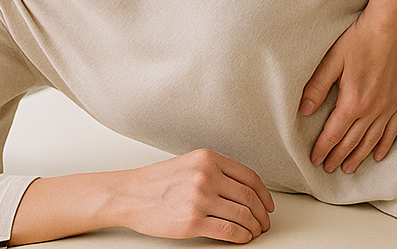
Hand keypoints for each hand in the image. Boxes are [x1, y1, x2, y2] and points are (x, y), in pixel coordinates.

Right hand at [118, 148, 273, 242]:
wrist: (129, 195)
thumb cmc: (156, 181)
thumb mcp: (189, 164)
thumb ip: (215, 171)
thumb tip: (242, 188)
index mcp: (209, 159)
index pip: (249, 176)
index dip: (264, 194)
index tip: (268, 205)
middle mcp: (207, 176)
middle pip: (249, 197)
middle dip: (262, 213)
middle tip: (264, 222)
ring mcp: (200, 198)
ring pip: (242, 214)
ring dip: (253, 227)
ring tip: (254, 232)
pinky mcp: (192, 221)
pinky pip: (228, 230)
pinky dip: (241, 236)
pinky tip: (242, 238)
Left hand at [300, 9, 396, 173]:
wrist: (392, 25)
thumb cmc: (360, 38)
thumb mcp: (332, 60)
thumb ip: (317, 87)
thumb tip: (303, 111)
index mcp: (352, 101)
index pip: (334, 133)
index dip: (323, 149)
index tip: (315, 160)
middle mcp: (372, 109)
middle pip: (352, 141)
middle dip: (338, 156)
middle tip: (328, 168)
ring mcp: (390, 105)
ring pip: (372, 140)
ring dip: (359, 156)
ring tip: (349, 167)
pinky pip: (394, 129)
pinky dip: (385, 144)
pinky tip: (378, 154)